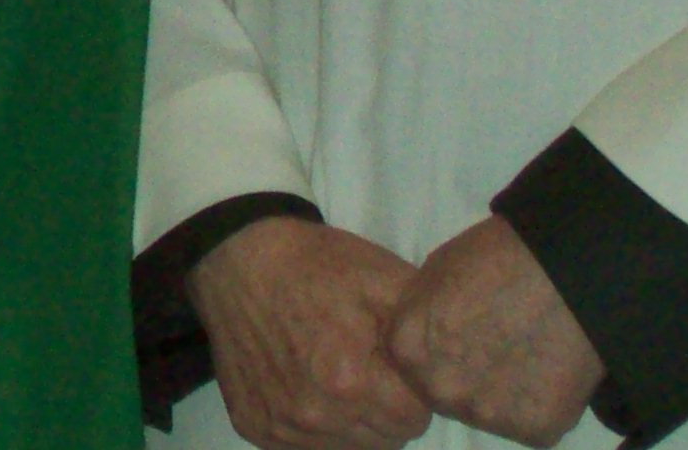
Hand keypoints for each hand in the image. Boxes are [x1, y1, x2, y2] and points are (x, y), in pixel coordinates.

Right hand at [183, 216, 431, 449]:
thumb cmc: (317, 266)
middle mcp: (315, 416)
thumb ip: (426, 331)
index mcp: (351, 381)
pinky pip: (305, 447)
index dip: (411, 391)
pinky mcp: (254, 427)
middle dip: (384, 409)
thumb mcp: (383, 277)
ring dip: (352, 423)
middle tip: (366, 366)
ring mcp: (280, 426)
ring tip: (336, 374)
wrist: (236, 257)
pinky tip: (305, 384)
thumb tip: (452, 372)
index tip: (394, 365)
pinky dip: (313, 425)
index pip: (414, 420)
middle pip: (384, 441)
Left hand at [385, 216, 602, 447]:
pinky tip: (547, 369)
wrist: (566, 271)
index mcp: (407, 348)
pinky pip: (528, 422)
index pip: (406, 366)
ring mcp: (487, 415)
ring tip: (524, 354)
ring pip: (485, 412)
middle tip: (491, 346)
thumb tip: (415, 339)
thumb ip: (416, 316)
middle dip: (461, 377)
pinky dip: (536, 403)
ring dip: (498, 394)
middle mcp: (440, 389)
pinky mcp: (534, 429)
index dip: (432, 352)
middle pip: (443, 394)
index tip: (457, 336)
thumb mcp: (432, 273)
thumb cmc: (494, 257)